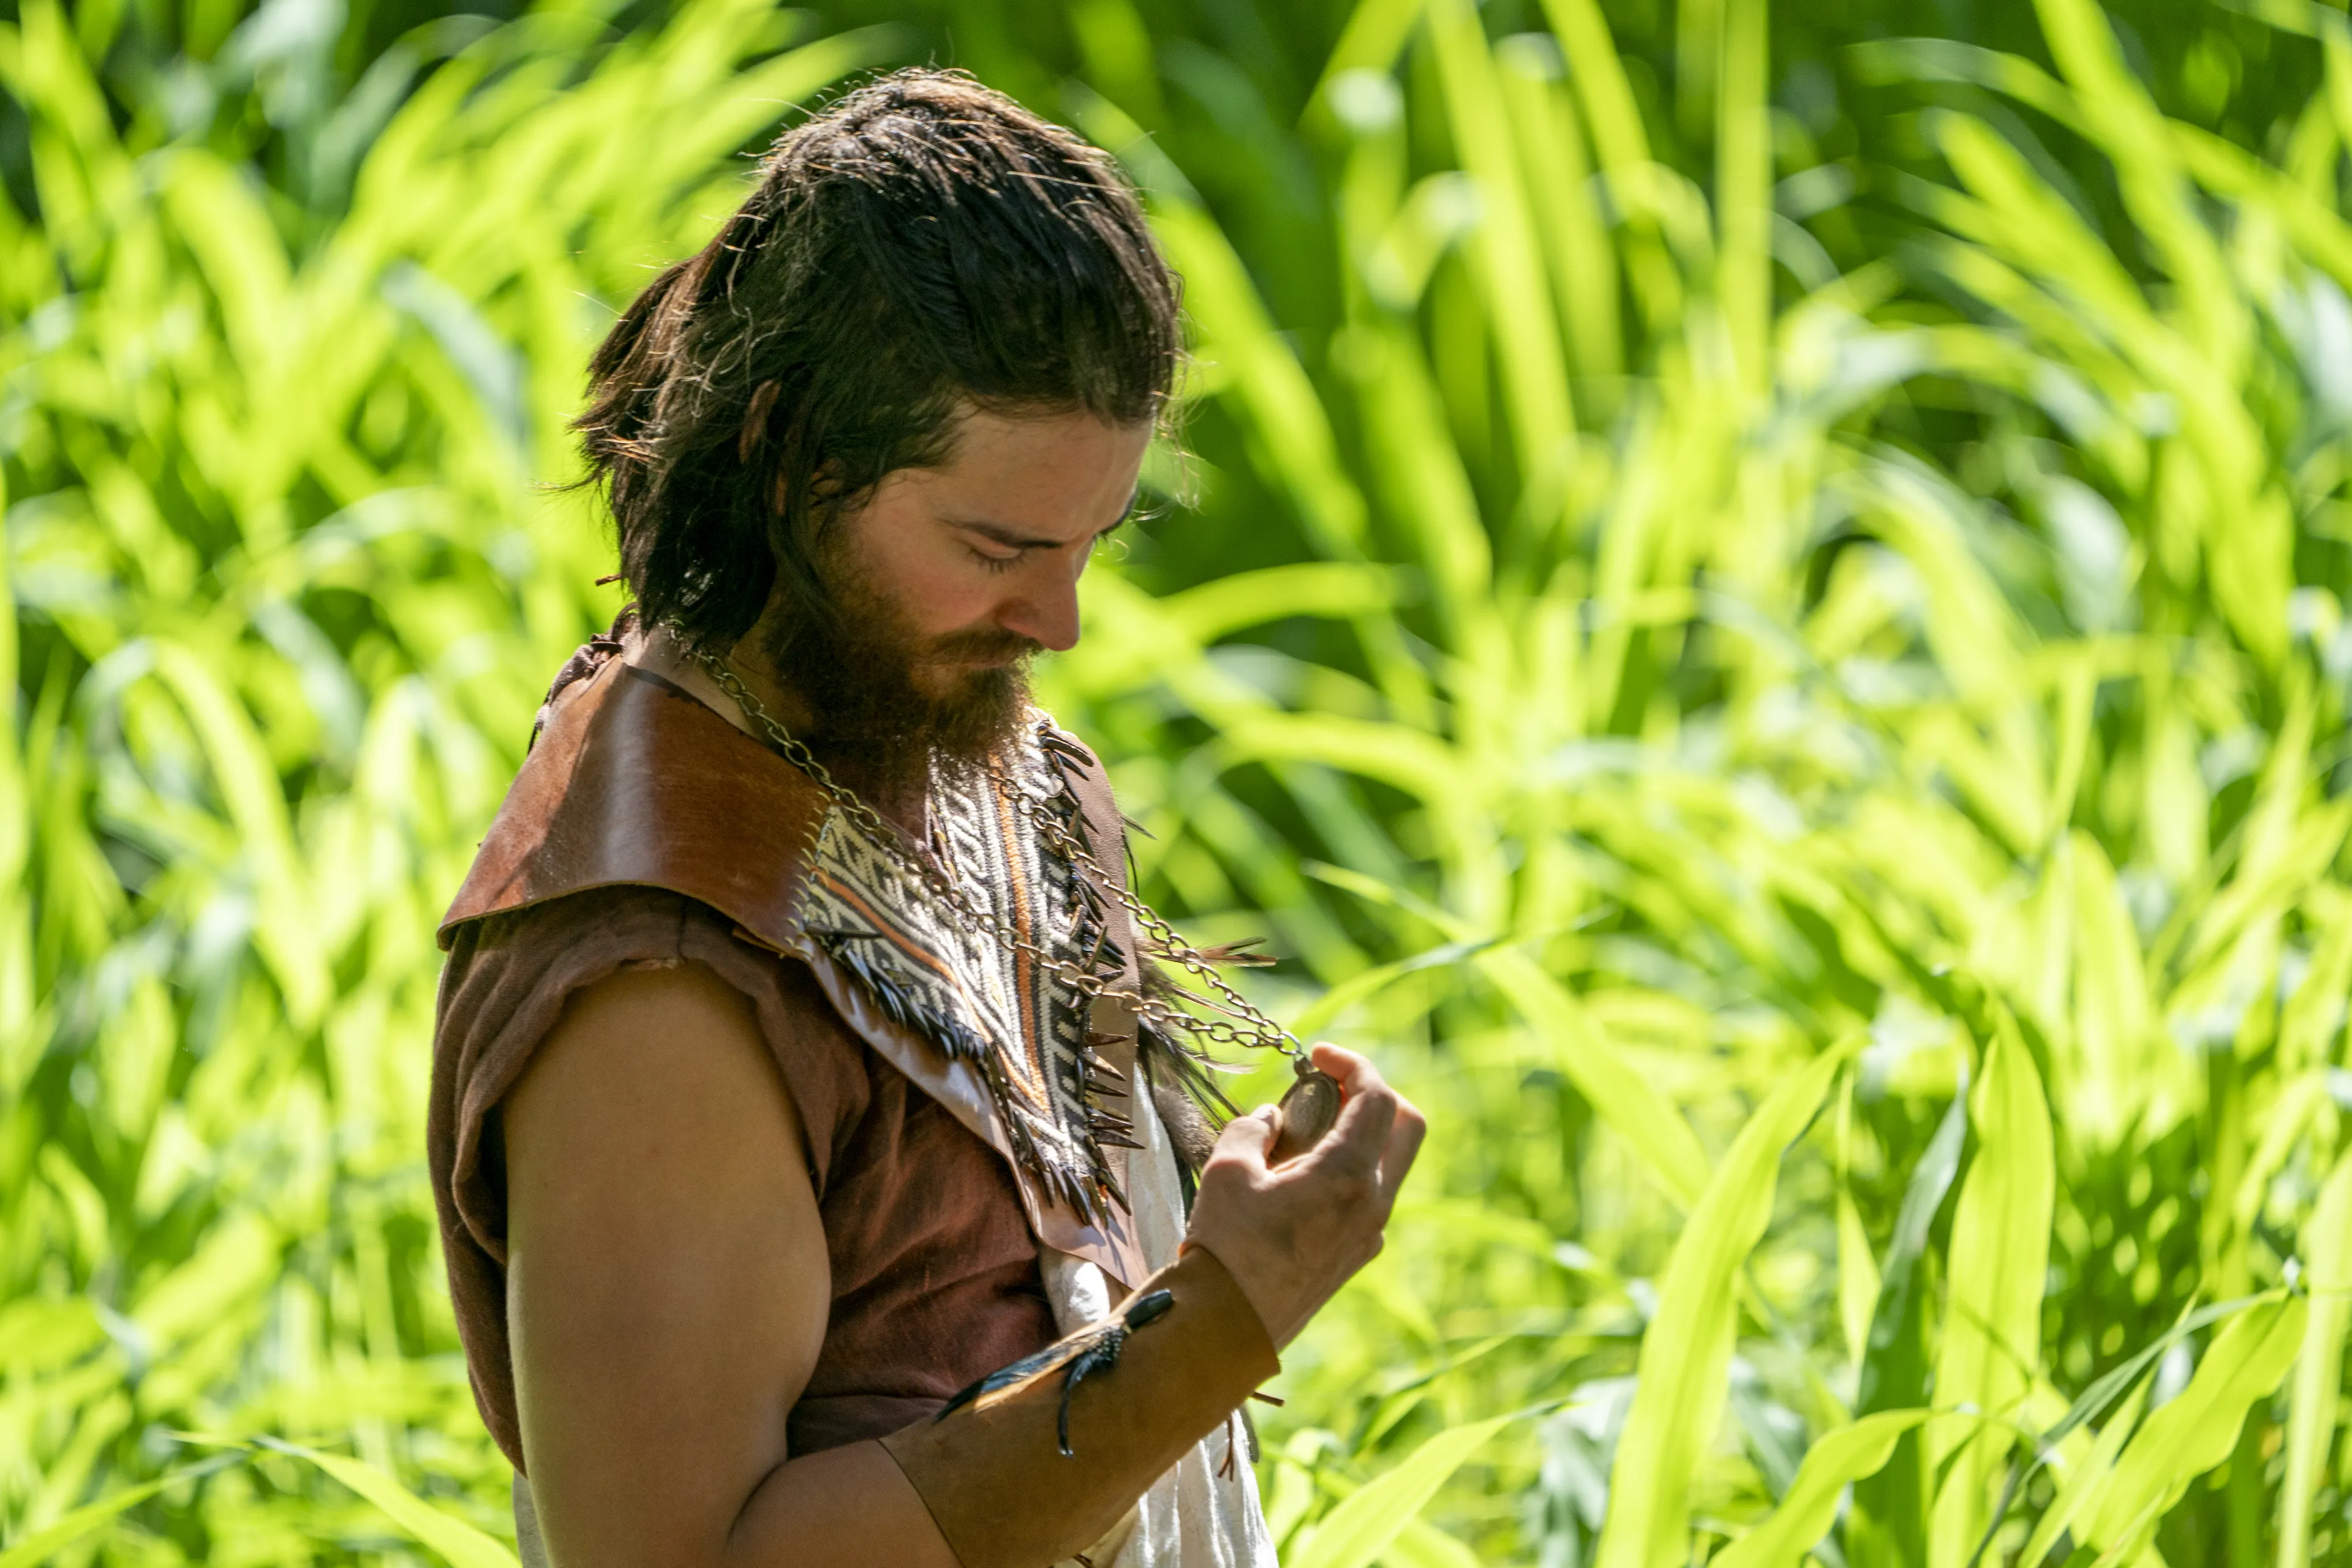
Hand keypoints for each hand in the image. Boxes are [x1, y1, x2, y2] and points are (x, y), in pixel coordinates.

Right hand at [1180, 1043, 1425, 1350]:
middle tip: (1330, 1086)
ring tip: (1306, 1131)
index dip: (1351, 1063)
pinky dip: (1351, 1170)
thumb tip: (1274, 1117)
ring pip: (1391, 1164)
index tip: (1318, 1056)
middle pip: (1407, 1126)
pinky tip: (1302, 1175)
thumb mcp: (1228, 1168)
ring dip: (1362, 1134)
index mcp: (1349, 1176)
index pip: (1377, 1097)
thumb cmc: (1225, 1246)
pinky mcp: (1357, 1256)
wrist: (1226, 1328)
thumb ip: (1256, 1127)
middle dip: (1375, 1094)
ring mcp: (1371, 1234)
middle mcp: (1373, 1204)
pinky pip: (1371, 1197)